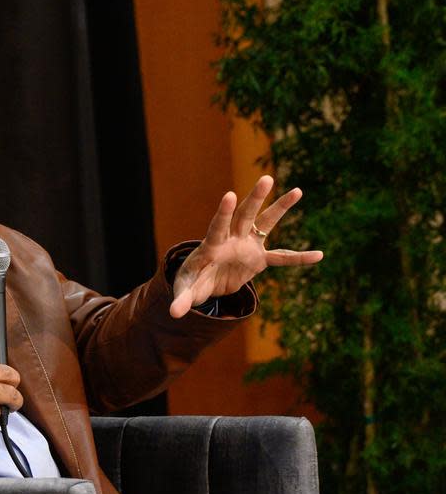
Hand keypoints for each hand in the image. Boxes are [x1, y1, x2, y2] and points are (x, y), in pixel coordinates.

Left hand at [170, 175, 322, 317]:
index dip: (223, 213)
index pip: (217, 226)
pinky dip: (297, 258)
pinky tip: (318, 255)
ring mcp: (246, 246)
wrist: (204, 284)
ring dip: (280, 208)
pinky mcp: (258, 259)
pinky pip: (280, 258)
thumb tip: (173, 314)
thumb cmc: (191, 283)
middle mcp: (231, 239)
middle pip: (243, 216)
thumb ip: (182, 300)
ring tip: (297, 191)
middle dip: (254, 199)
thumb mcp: (185, 291)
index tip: (229, 196)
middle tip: (266, 179)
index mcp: (212, 245)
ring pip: (265, 224)